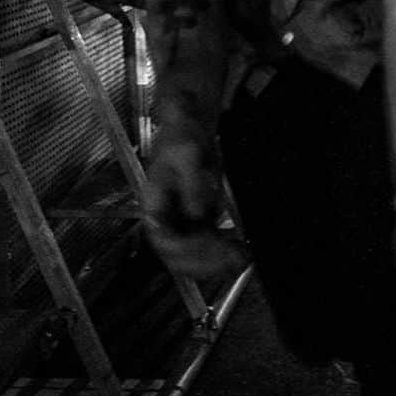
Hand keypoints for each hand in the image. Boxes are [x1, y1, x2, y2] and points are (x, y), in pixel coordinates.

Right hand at [142, 135, 248, 282]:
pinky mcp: (196, 225)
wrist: (189, 132)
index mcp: (154, 207)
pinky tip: (240, 252)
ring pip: (193, 257)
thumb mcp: (186, 154)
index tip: (210, 245)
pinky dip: (221, 254)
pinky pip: (206, 248)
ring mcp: (181, 225)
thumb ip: (190, 183)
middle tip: (232, 259)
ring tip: (241, 260)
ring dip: (215, 264)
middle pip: (177, 256)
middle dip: (204, 263)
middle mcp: (165, 222)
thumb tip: (196, 213)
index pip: (163, 240)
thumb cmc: (181, 140)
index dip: (185, 249)